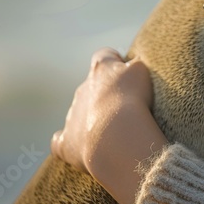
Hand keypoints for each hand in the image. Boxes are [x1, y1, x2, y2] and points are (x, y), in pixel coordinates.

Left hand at [51, 48, 168, 203]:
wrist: (116, 134)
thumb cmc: (133, 99)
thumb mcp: (142, 72)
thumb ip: (136, 65)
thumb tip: (132, 64)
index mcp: (101, 69)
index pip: (105, 56)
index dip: (115, 61)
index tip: (127, 70)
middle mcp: (82, 89)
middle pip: (92, 87)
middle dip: (106, 96)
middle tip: (128, 109)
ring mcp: (72, 116)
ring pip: (80, 113)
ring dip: (94, 120)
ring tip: (116, 133)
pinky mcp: (66, 141)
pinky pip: (61, 141)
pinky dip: (70, 142)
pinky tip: (81, 147)